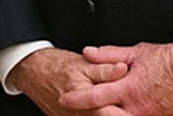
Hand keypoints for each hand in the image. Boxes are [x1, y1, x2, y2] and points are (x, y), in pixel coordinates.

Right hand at [7, 47, 127, 115]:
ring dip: (109, 114)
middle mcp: (79, 115)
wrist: (31, 71)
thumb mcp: (82, 63)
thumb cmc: (56, 65)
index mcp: (86, 99)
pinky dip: (96, 114)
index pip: (114, 114)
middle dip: (121, 114)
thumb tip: (123, 69)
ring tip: (118, 108)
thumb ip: (104, 69)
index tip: (141, 108)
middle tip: (135, 109)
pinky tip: (104, 110)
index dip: (129, 113)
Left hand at [58, 42, 172, 115]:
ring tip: (99, 108)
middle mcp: (139, 108)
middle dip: (91, 113)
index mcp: (130, 89)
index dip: (77, 99)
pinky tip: (119, 110)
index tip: (65, 98)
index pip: (96, 97)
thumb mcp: (136, 52)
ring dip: (109, 115)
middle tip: (77, 107)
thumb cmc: (171, 60)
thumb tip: (88, 53)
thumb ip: (109, 55)